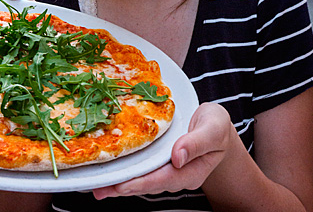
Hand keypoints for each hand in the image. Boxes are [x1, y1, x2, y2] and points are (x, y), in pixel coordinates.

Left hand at [93, 103, 232, 199]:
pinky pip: (142, 168)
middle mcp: (177, 175)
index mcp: (191, 171)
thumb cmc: (216, 125)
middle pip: (147, 184)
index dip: (141, 182)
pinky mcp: (160, 162)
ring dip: (119, 182)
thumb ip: (198, 142)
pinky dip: (125, 170)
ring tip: (96, 185)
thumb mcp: (213, 127)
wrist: (216, 125)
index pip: (163, 179)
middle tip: (98, 188)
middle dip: (122, 187)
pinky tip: (110, 170)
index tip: (121, 185)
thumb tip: (178, 156)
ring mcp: (168, 170)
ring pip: (142, 178)